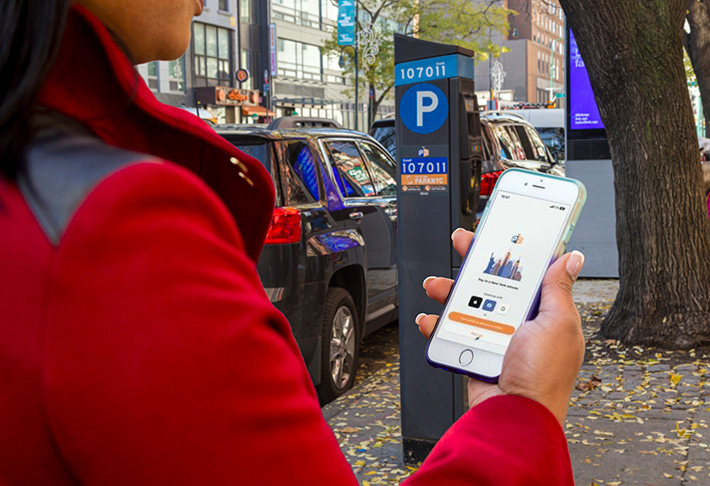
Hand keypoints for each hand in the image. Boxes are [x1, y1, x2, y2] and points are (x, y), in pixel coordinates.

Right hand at [416, 229, 584, 425]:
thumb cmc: (543, 376)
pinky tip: (430, 320)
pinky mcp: (473, 352)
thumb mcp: (557, 324)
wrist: (514, 417)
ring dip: (448, 290)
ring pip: (466, 303)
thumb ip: (558, 289)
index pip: (526, 271)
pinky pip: (450, 333)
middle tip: (462, 242)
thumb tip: (573, 258)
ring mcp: (494, 337)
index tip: (500, 231)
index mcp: (542, 312)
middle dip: (474, 261)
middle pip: (491, 282)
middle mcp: (517, 322)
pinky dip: (436, 325)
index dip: (513, 250)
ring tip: (436, 285)